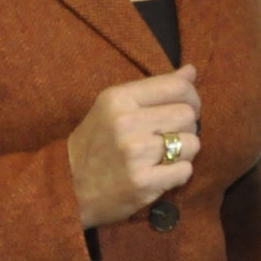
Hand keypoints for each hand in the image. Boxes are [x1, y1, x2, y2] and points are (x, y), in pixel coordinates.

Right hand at [67, 67, 200, 227]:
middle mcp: (125, 122)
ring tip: (162, 157)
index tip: (188, 108)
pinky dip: (178, 174)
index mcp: (117, 98)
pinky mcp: (142, 181)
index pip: (177, 87)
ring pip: (192, 142)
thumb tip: (191, 71)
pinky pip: (185, 170)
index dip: (192, 97)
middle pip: (188, 115)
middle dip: (186, 127)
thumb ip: (153, 89)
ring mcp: (134, 153)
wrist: (68, 190)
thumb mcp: (113, 108)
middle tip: (168, 138)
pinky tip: (159, 174)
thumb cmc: (95, 145)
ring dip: (184, 152)